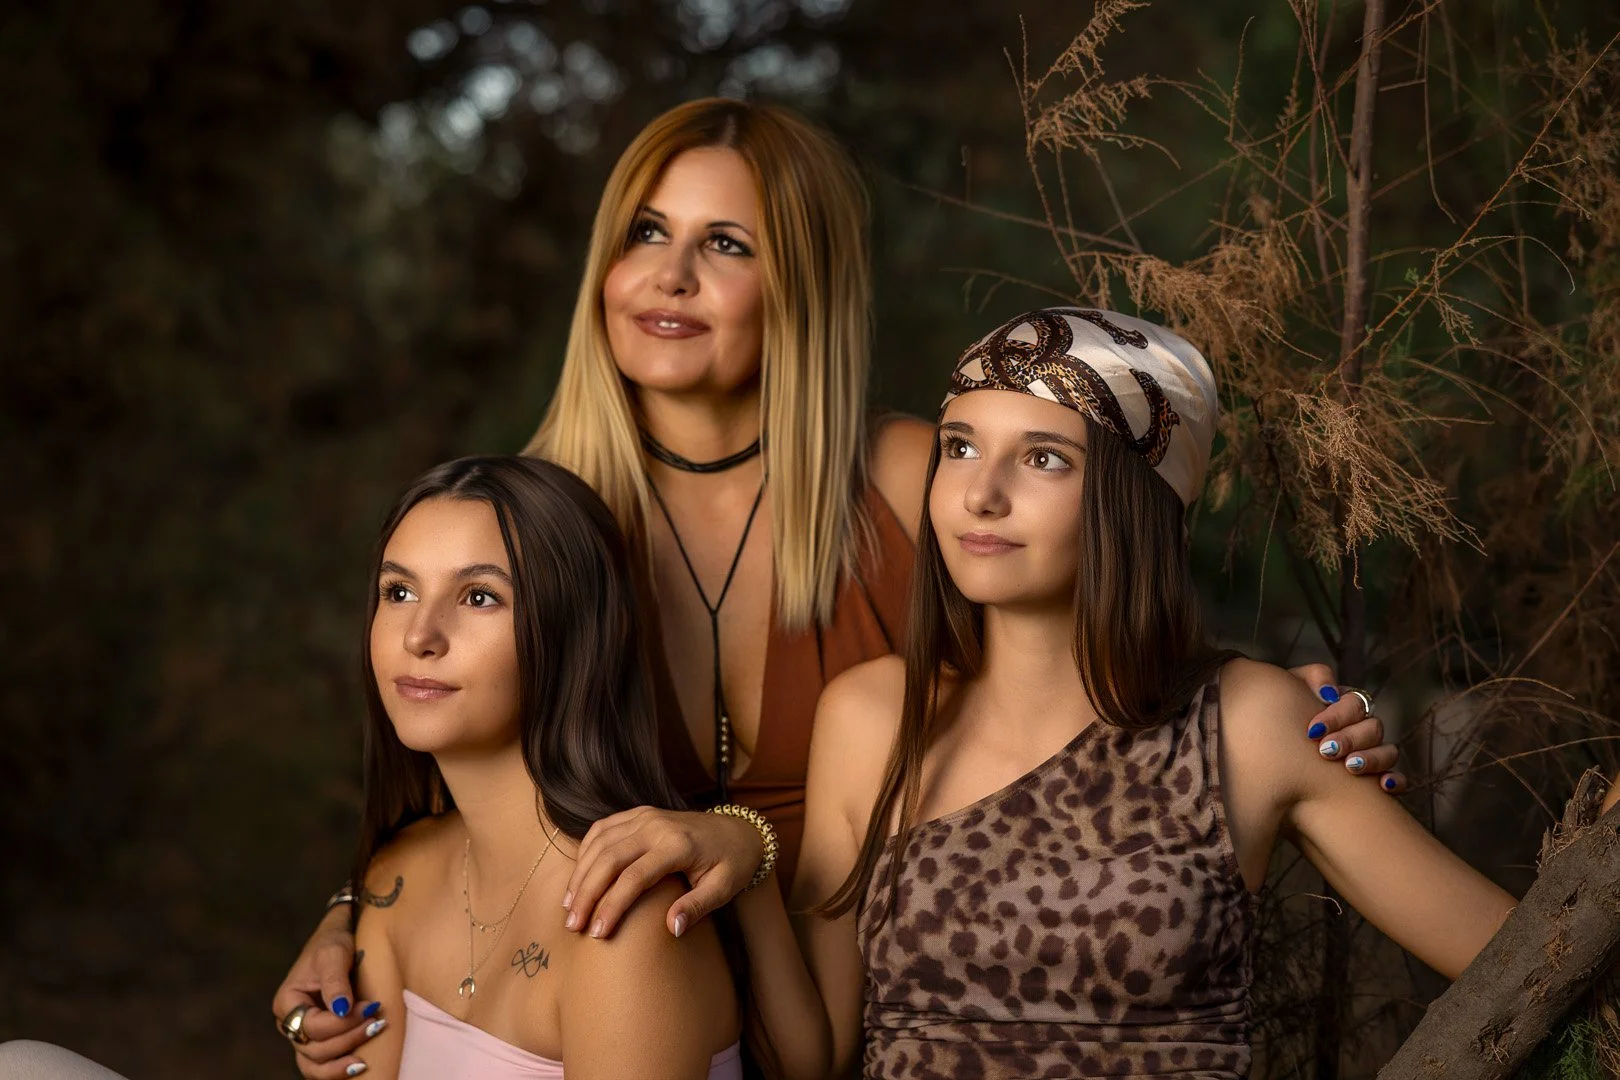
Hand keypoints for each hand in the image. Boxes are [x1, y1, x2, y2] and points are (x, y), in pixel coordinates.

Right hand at [271, 912, 385, 1076]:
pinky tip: (358, 1066)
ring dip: (341, 1061)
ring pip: (314, 1063)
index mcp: (287, 1002)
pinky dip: (335, 1070)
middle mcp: (290, 1023)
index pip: (312, 1026)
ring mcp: (302, 1033)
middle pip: (314, 1048)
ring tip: (365, 1058)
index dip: (342, 1023)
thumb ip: (335, 982)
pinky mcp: (318, 1038)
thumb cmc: (333, 942)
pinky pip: (320, 1065)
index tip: (371, 1007)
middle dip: (348, 1038)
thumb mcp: (333, 954)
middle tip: (377, 1022)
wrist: (339, 937)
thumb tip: (342, 1010)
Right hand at [563, 807, 764, 940]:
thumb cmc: (732, 864)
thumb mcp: (724, 889)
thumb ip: (697, 907)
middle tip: (572, 925)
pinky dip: (586, 852)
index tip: (597, 933)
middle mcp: (657, 826)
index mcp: (678, 845)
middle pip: (609, 859)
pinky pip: (603, 828)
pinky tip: (579, 877)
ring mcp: (646, 816)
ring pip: (600, 843)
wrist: (740, 831)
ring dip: (580, 874)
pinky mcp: (640, 814)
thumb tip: (670, 929)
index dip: (612, 906)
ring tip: (569, 906)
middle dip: (586, 893)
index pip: (634, 877)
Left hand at [1289, 663, 1406, 794]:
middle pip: (1373, 728)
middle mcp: (1363, 728)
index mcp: (1346, 705)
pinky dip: (1394, 781)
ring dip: (1372, 759)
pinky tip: (1383, 785)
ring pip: (1388, 752)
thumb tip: (1329, 693)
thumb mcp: (1292, 688)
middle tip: (1326, 750)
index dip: (1337, 716)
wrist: (1274, 746)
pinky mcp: (1376, 778)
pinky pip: (1397, 779)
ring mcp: (1373, 752)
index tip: (1312, 730)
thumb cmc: (1282, 713)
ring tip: (1350, 767)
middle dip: (1350, 739)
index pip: (1355, 703)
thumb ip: (1313, 678)